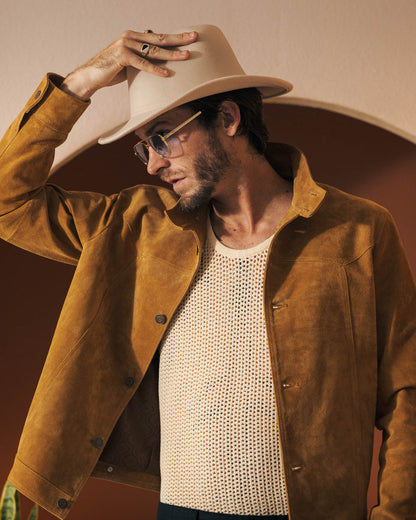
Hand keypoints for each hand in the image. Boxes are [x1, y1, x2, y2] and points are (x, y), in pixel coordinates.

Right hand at [61, 30, 197, 100]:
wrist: (90, 76)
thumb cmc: (111, 71)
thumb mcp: (130, 63)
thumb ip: (143, 60)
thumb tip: (159, 66)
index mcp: (134, 37)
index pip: (158, 36)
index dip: (175, 37)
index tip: (190, 36)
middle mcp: (130, 37)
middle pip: (159, 38)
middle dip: (178, 39)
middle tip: (194, 38)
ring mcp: (125, 44)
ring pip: (153, 50)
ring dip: (171, 54)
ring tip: (186, 56)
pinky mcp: (121, 56)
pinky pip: (142, 63)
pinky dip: (155, 69)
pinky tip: (166, 74)